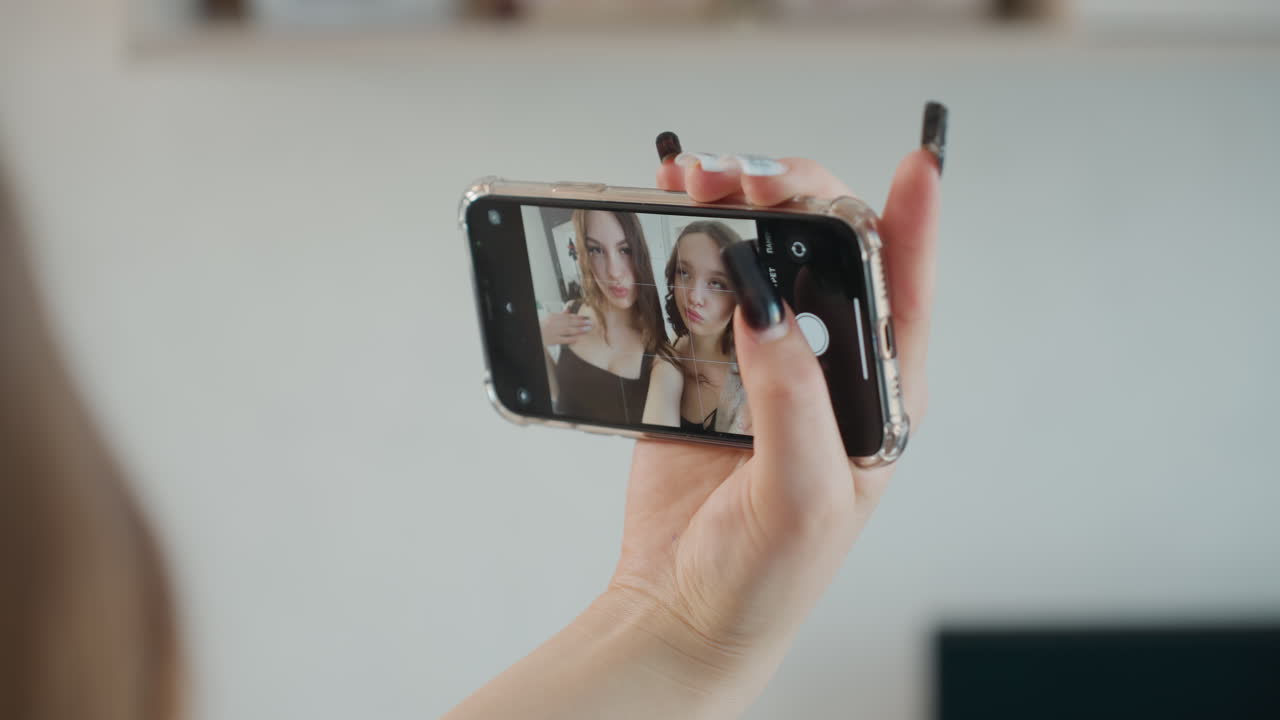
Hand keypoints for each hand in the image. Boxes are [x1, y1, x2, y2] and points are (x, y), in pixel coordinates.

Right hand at [540, 310, 591, 345]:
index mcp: (553, 316)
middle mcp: (554, 323)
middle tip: (589, 323)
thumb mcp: (549, 318)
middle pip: (570, 322)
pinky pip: (563, 339)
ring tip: (587, 329)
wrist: (535, 333)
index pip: (568, 316)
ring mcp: (553, 332)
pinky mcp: (552, 340)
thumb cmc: (541, 326)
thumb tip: (568, 310)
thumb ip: (560, 314)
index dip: (577, 317)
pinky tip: (577, 339)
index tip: (585, 318)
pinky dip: (570, 339)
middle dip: (581, 323)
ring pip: (568, 330)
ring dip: (579, 330)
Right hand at [607, 125, 941, 705]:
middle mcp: (825, 365)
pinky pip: (696, 285)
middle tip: (739, 180)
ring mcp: (762, 358)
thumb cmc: (765, 574)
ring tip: (692, 184)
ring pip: (759, 254)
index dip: (914, 221)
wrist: (679, 607)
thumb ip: (791, 401)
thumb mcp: (803, 496)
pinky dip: (678, 241)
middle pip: (824, 248)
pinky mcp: (702, 363)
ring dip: (731, 206)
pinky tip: (663, 214)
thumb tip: (769, 306)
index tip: (916, 166)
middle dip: (790, 195)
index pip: (905, 291)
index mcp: (877, 395)